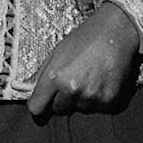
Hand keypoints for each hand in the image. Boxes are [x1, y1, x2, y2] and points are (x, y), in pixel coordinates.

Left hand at [26, 3, 139, 118]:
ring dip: (80, 99)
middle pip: (58, 109)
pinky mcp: (109, 100)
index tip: (41, 101)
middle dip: (61, 99)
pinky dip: (97, 99)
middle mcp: (72, 89)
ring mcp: (91, 96)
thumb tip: (28, 89)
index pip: (36, 107)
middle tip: (71, 81)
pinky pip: (97, 108)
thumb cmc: (83, 39)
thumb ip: (42, 74)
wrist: (115, 32)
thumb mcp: (56, 52)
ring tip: (88, 77)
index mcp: (54, 76)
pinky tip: (100, 81)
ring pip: (79, 109)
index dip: (38, 104)